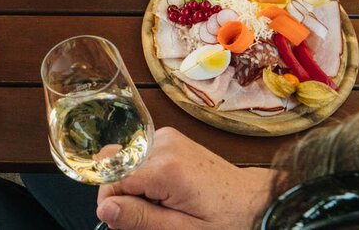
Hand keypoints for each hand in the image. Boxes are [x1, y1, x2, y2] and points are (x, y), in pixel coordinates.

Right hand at [95, 128, 273, 228]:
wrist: (254, 201)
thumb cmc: (226, 220)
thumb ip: (140, 219)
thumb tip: (104, 208)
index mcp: (166, 167)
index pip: (111, 177)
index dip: (111, 202)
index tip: (124, 221)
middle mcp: (163, 144)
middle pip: (114, 164)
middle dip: (119, 192)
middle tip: (145, 216)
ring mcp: (166, 137)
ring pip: (123, 160)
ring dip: (132, 185)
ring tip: (160, 204)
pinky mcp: (169, 138)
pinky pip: (138, 157)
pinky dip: (143, 176)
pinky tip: (163, 191)